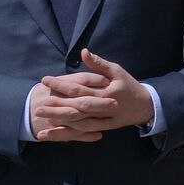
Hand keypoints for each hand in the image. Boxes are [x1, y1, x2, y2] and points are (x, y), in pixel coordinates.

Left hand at [32, 49, 154, 141]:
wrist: (145, 106)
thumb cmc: (129, 85)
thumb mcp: (117, 71)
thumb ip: (98, 63)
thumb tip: (83, 51)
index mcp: (106, 91)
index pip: (79, 88)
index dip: (61, 85)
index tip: (45, 81)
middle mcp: (104, 107)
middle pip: (77, 107)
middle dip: (57, 106)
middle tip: (38, 104)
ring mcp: (104, 119)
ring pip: (79, 122)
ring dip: (60, 120)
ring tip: (43, 118)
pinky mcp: (104, 128)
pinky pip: (84, 132)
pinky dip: (69, 132)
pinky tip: (55, 132)